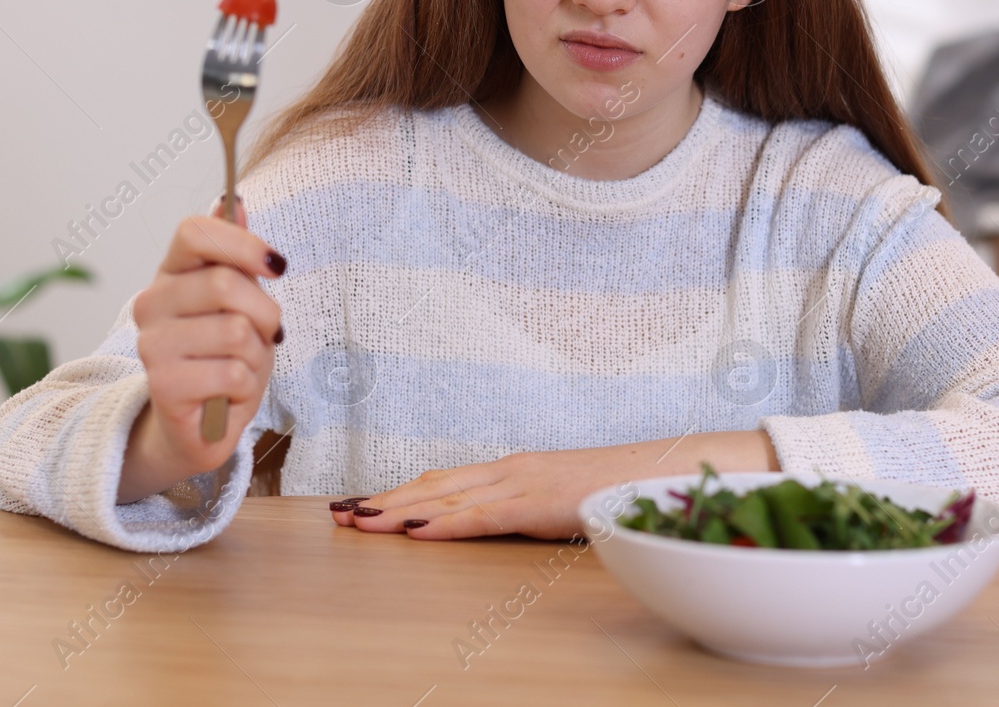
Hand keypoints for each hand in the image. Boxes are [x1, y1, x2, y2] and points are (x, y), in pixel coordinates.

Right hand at [118, 198, 283, 502]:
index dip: (243, 243)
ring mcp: (152, 346)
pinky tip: (229, 395)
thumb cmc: (222, 357)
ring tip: (241, 367)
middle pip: (226, 284)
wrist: (197, 425)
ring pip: (236, 332)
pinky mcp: (162, 386)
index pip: (194, 231)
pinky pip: (233, 374)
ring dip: (257, 356)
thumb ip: (235, 254)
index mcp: (171, 274)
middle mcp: (151, 303)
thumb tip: (233, 200)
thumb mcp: (240, 301)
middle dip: (265, 313)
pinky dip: (247, 387)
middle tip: (266, 335)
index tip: (276, 267)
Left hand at [332, 431, 779, 539]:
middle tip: (338, 512)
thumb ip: (528, 512)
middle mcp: (509, 470)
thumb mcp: (560, 504)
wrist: (661, 469)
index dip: (397, 493)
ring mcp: (522, 483)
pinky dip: (445, 523)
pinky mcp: (538, 502)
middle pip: (432, 485)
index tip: (360, 504)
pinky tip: (415, 530)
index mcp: (512, 470)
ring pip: (447, 498)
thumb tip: (500, 527)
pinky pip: (483, 516)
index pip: (442, 482)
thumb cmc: (616, 490)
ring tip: (358, 521)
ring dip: (398, 510)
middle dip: (382, 499)